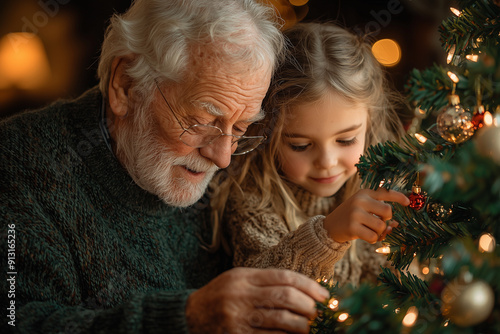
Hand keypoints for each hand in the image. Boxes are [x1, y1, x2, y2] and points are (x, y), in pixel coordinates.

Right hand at [185, 267, 329, 333]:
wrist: (190, 317)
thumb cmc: (219, 296)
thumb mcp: (238, 279)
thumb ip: (265, 281)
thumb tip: (300, 289)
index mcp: (244, 277)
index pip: (283, 277)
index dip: (308, 285)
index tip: (323, 294)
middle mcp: (242, 295)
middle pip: (285, 297)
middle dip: (308, 305)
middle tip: (318, 312)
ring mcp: (239, 318)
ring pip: (281, 319)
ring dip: (301, 325)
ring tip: (309, 326)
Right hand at [323, 188, 409, 243]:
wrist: (329, 227)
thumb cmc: (351, 217)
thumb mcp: (362, 206)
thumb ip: (378, 210)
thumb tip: (396, 225)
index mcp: (364, 193)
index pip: (385, 192)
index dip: (398, 197)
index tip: (408, 202)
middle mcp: (360, 200)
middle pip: (388, 212)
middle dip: (387, 220)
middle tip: (377, 222)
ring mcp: (355, 214)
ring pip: (381, 226)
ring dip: (379, 232)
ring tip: (369, 230)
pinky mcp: (352, 227)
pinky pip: (373, 237)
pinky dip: (372, 239)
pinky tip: (364, 235)